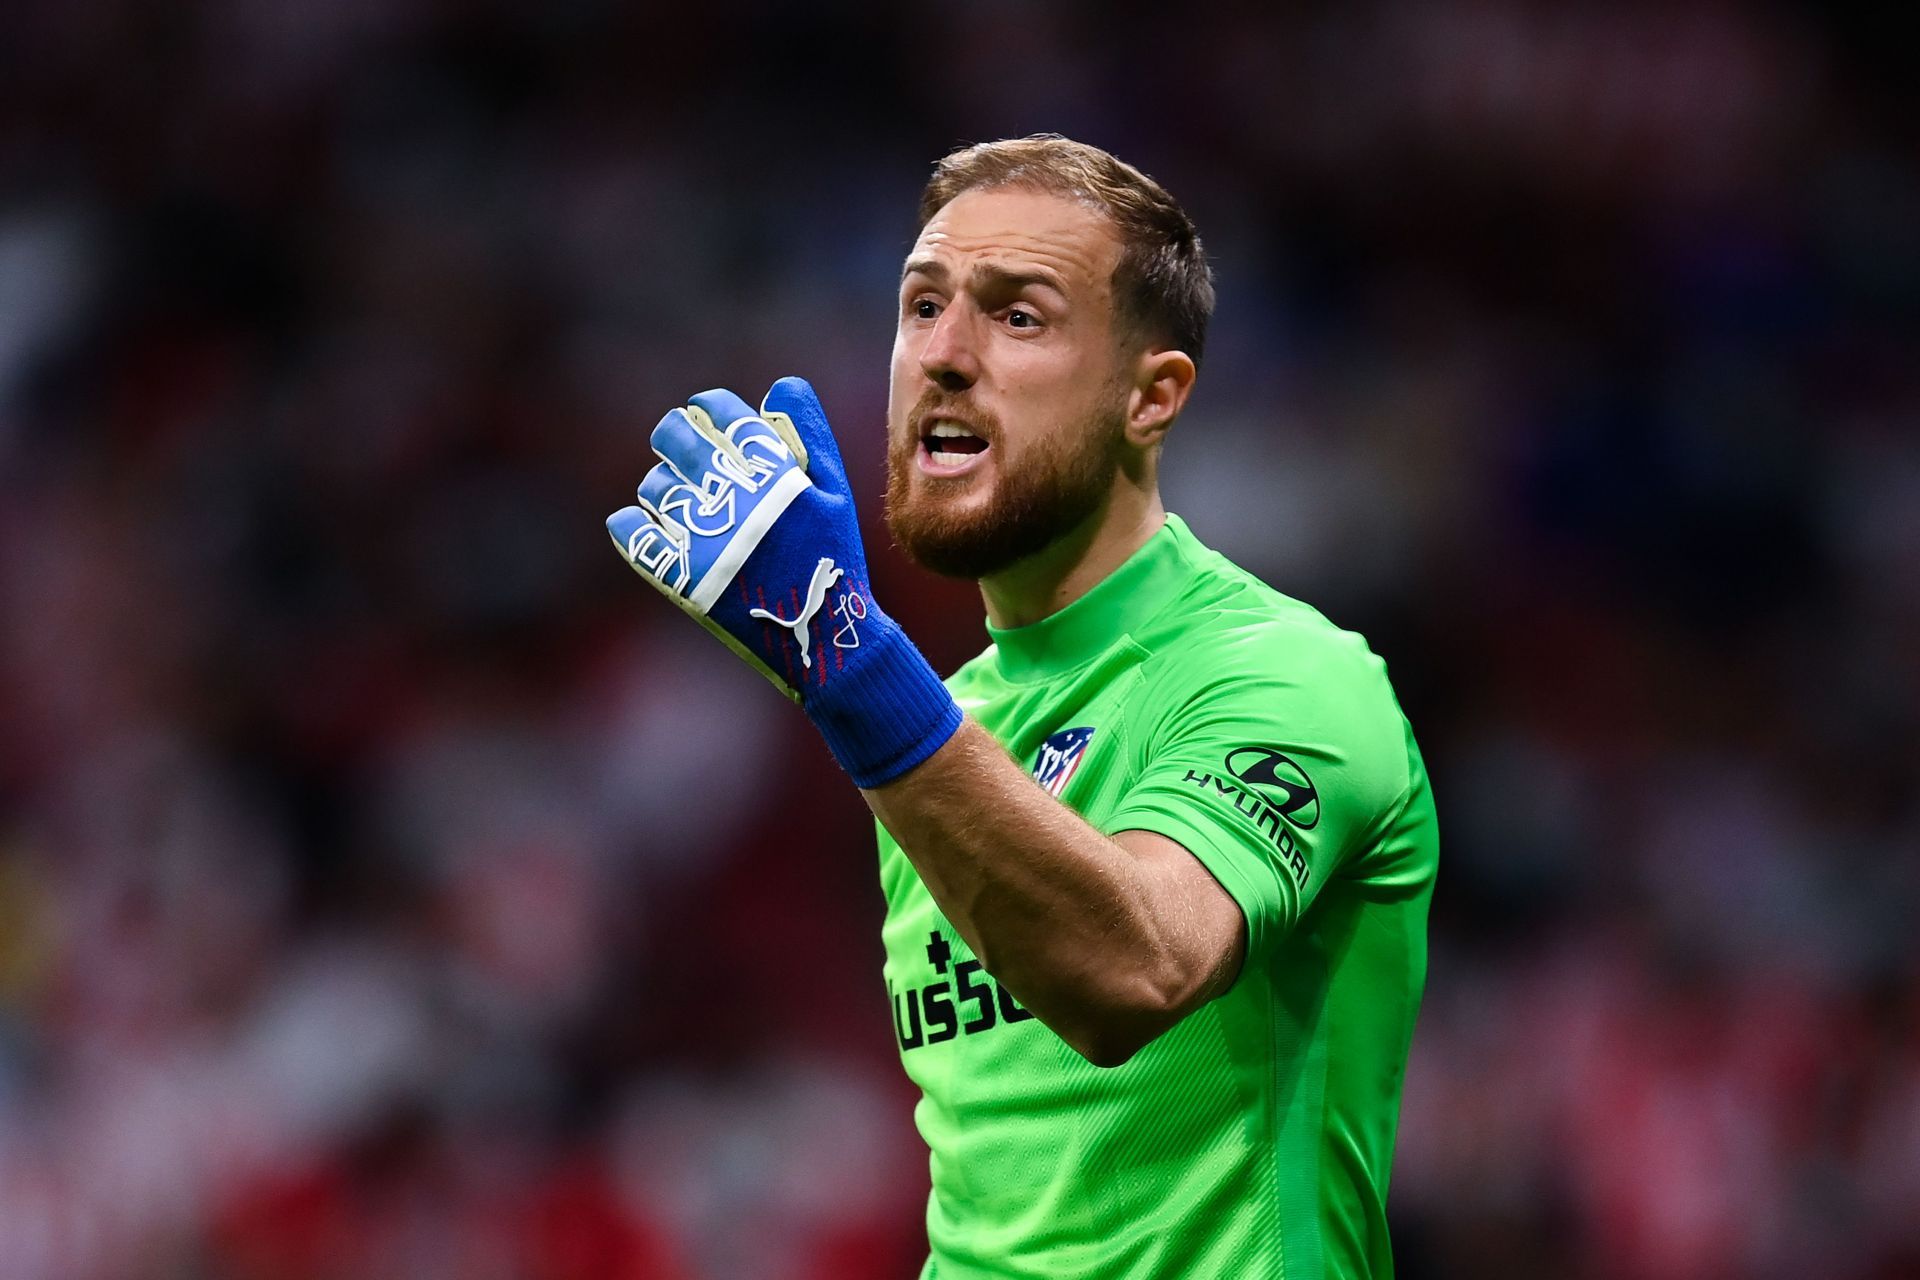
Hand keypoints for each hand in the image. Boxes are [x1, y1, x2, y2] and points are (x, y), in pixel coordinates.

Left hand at [607, 377, 960, 785]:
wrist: (824, 638)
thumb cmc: (832, 560)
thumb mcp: (836, 494)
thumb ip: (809, 435)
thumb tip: (781, 385)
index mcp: (773, 472)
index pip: (719, 412)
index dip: (708, 408)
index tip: (707, 418)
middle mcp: (735, 498)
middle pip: (674, 436)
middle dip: (676, 435)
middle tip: (682, 449)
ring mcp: (704, 538)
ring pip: (655, 485)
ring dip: (665, 486)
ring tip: (686, 503)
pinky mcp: (681, 576)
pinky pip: (631, 533)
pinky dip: (634, 525)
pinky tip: (651, 527)